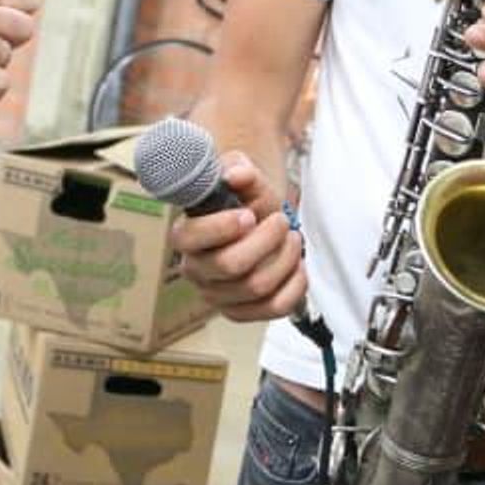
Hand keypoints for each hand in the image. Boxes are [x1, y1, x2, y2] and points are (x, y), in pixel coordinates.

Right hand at [170, 153, 307, 321]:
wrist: (266, 228)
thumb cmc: (249, 206)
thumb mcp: (247, 182)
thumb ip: (242, 171)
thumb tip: (236, 175)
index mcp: (187, 235)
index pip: (189, 238)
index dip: (220, 227)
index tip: (249, 215)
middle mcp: (196, 269)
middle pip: (229, 265)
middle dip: (266, 240)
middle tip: (281, 222)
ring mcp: (217, 296)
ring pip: (255, 286)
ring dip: (284, 258)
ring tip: (292, 238)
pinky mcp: (241, 313)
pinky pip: (273, 308)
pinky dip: (294, 285)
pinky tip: (297, 266)